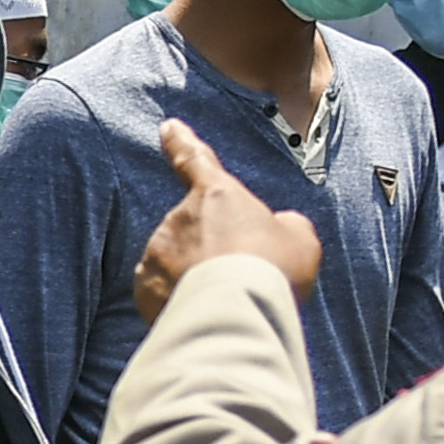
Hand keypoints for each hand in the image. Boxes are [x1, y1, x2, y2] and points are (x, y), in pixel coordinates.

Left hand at [133, 119, 320, 323]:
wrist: (237, 315)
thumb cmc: (272, 270)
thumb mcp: (299, 238)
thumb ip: (283, 225)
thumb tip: (276, 230)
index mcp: (215, 193)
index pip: (195, 158)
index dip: (181, 141)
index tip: (168, 127)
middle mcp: (179, 217)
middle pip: (195, 230)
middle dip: (212, 251)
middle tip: (240, 277)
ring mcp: (157, 253)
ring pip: (176, 263)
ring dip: (195, 277)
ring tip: (226, 302)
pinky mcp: (145, 289)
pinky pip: (161, 293)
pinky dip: (177, 303)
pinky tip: (204, 316)